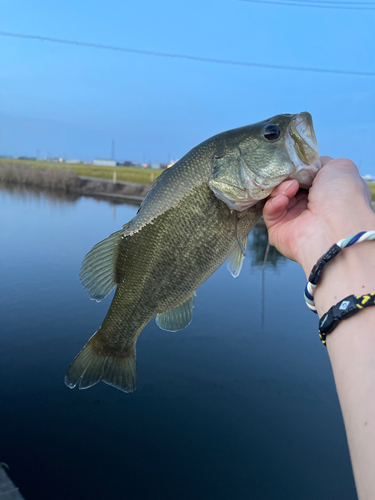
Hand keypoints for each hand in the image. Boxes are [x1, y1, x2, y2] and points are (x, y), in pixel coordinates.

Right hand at [262, 157, 373, 275]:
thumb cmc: (341, 197)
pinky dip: (274, 202)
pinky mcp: (278, 230)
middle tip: (290, 175)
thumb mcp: (338, 167)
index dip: (297, 169)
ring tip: (291, 187)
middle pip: (286, 185)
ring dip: (280, 188)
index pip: (303, 178)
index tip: (294, 164)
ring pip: (275, 197)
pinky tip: (284, 199)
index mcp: (324, 194)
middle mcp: (309, 207)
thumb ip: (320, 162)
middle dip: (286, 177)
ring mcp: (293, 219)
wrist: (334, 227)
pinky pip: (269, 212)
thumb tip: (306, 166)